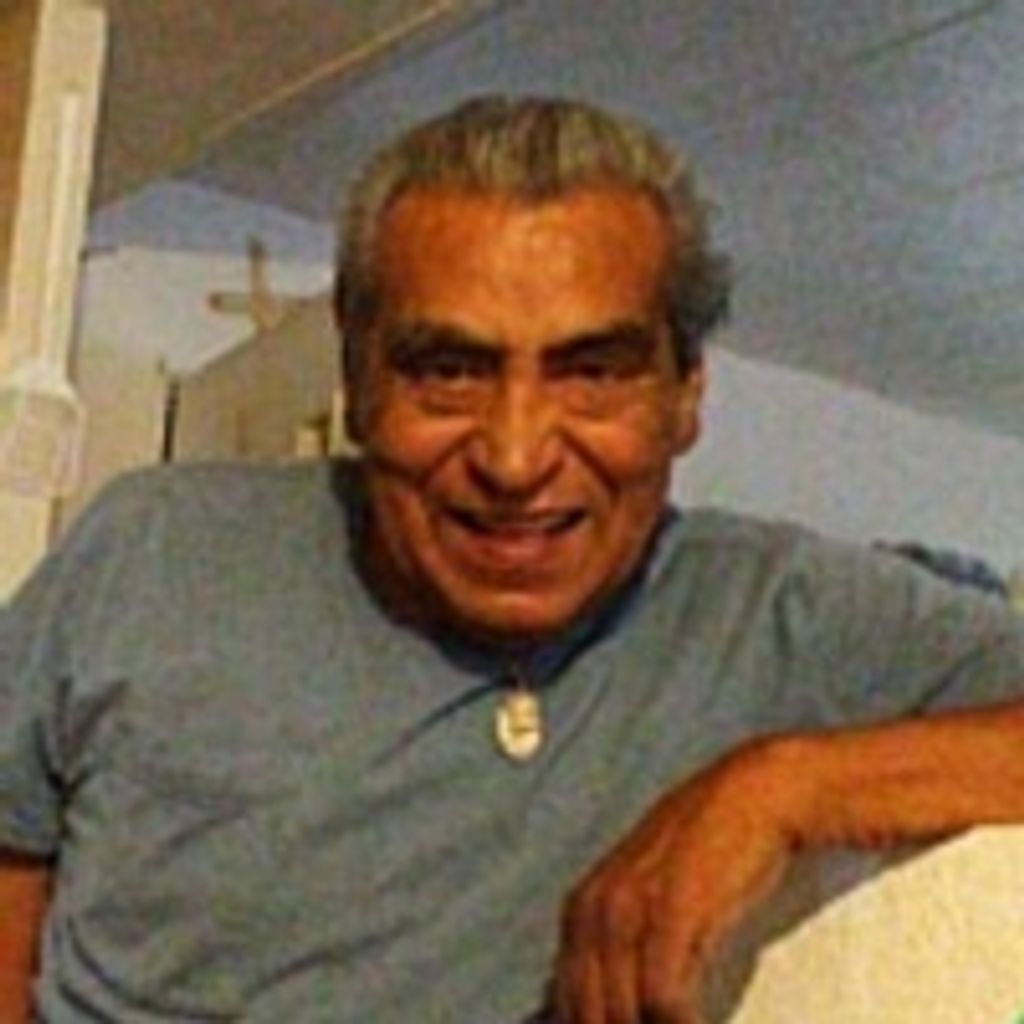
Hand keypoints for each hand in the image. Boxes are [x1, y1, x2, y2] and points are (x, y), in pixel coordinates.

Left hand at [553, 738, 806, 1022]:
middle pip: (587, 1010)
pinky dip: (676, 1022)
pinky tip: (693, 1023)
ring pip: (620, 1010)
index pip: (562, 999)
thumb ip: (622, 946)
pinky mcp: (671, 912)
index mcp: (580, 908)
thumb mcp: (650, 897)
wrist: (753, 796)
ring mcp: (629, 908)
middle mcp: (593, 909)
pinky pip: (662, 996)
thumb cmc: (709, 853)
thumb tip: (606, 1005)